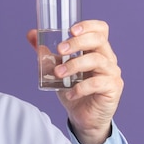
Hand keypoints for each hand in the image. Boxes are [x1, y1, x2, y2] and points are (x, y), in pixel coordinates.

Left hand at [27, 20, 122, 143]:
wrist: (83, 117)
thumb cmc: (74, 90)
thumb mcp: (58, 69)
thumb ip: (46, 54)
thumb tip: (31, 35)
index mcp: (96, 50)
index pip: (100, 29)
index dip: (88, 26)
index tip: (70, 30)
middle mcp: (107, 58)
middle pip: (98, 40)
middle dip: (77, 43)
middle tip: (59, 50)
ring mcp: (111, 73)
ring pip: (97, 60)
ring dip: (74, 65)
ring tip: (58, 73)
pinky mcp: (112, 88)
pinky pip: (98, 83)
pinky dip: (81, 87)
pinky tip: (70, 93)